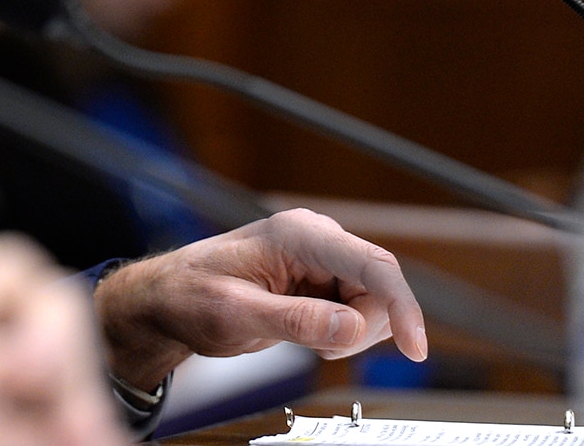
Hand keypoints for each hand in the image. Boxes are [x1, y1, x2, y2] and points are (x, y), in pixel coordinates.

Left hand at [93, 208, 428, 388]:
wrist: (168, 298)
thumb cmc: (190, 296)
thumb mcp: (237, 315)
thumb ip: (296, 321)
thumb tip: (352, 328)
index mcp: (298, 234)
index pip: (373, 266)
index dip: (402, 308)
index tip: (415, 350)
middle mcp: (316, 239)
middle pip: (379, 290)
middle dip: (361, 329)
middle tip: (316, 347)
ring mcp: (321, 259)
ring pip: (373, 305)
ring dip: (350, 334)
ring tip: (298, 333)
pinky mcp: (321, 281)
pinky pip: (356, 313)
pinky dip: (341, 334)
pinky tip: (305, 332)